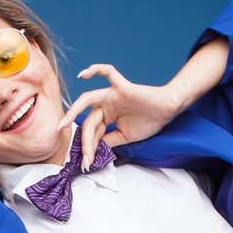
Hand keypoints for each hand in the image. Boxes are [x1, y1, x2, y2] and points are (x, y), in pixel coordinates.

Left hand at [57, 64, 185, 169]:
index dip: (89, 147)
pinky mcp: (123, 87)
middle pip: (89, 121)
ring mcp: (112, 95)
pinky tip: (83, 75)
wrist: (168, 111)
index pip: (92, 131)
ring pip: (88, 99)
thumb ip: (109, 140)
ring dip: (74, 110)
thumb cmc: (149, 121)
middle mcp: (106, 104)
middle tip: (84, 157)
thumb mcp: (125, 136)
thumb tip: (94, 149)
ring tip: (64, 123)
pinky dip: (96, 70)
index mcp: (106, 116)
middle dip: (86, 141)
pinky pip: (109, 73)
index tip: (87, 162)